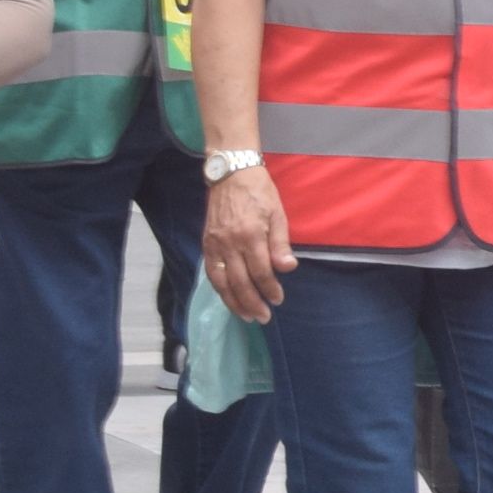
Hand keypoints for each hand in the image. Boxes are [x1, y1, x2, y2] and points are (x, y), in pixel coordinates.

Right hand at [202, 160, 292, 321]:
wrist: (231, 174)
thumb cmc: (260, 192)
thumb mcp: (278, 213)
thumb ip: (280, 243)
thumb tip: (287, 268)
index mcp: (250, 235)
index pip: (260, 271)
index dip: (269, 288)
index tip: (278, 300)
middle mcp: (229, 243)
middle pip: (240, 281)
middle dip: (252, 303)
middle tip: (263, 317)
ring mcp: (214, 244)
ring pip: (222, 282)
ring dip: (233, 302)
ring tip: (245, 316)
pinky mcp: (206, 243)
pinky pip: (211, 272)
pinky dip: (219, 289)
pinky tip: (228, 298)